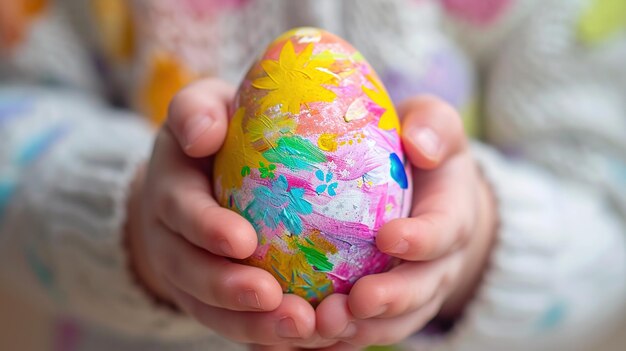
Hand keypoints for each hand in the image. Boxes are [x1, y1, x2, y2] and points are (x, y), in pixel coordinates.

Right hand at [125, 79, 316, 344]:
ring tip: (300, 330)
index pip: (179, 210)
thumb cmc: (215, 137)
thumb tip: (201, 135)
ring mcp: (190, 275)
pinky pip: (234, 324)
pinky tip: (305, 340)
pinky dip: (265, 335)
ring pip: (212, 310)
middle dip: (229, 291)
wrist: (198, 178)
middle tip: (274, 300)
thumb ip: (196, 111)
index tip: (243, 241)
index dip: (206, 228)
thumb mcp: (203, 108)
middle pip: (191, 273)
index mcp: (170, 189)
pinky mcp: (213, 299)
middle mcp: (172, 240)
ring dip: (252, 325)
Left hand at [313, 96, 497, 346]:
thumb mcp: (434, 126)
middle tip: (355, 302)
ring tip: (321, 326)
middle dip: (390, 300)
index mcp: (452, 218)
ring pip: (393, 321)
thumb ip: (434, 126)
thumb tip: (417, 142)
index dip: (422, 239)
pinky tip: (304, 336)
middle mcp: (437, 265)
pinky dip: (339, 339)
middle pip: (420, 291)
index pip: (445, 232)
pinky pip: (366, 330)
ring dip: (360, 329)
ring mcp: (413, 292)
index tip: (389, 236)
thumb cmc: (423, 157)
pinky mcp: (386, 308)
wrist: (428, 200)